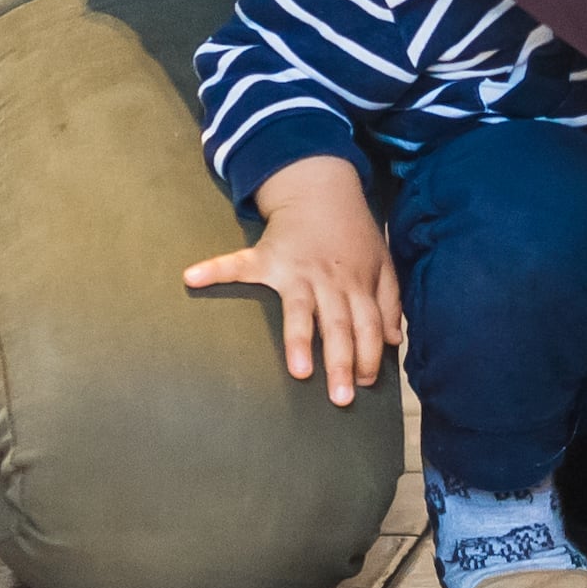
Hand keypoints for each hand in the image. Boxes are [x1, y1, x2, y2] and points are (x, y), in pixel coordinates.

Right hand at [183, 156, 398, 402]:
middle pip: (337, 326)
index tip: (364, 384)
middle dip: (342, 362)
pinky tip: (192, 278)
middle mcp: (328, 280)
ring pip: (300, 310)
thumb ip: (389, 301)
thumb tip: (394, 342)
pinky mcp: (267, 258)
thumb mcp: (381, 261)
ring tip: (299, 371)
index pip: (367, 326)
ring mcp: (296, 270)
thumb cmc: (353, 232)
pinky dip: (215, 269)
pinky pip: (239, 264)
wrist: (322, 188)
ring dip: (300, 341)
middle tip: (341, 399)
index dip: (369, 355)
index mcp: (356, 282)